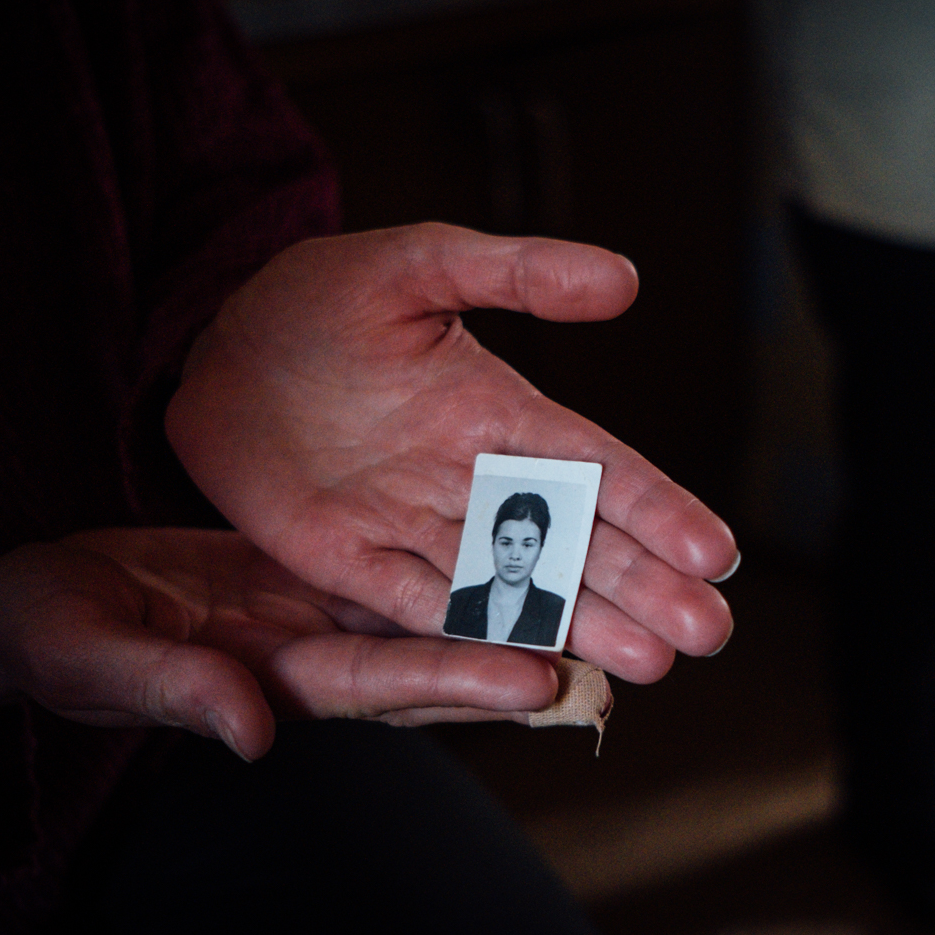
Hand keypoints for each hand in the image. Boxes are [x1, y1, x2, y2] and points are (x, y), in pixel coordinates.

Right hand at [0, 528, 563, 759]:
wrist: (40, 599)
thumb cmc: (50, 636)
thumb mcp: (93, 657)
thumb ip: (173, 689)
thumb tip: (251, 733)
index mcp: (268, 681)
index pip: (381, 686)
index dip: (459, 681)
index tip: (541, 676)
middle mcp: (314, 656)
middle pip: (438, 660)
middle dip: (525, 656)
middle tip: (613, 643)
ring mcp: (320, 617)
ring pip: (435, 614)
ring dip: (511, 610)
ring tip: (596, 594)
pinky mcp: (314, 575)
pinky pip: (402, 570)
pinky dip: (459, 562)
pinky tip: (514, 540)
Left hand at [166, 224, 737, 683]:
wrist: (221, 350)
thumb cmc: (324, 296)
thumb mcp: (418, 264)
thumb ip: (516, 274)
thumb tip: (625, 279)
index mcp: (500, 410)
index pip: (595, 466)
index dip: (656, 508)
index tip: (714, 553)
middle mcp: (474, 478)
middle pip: (572, 541)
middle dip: (641, 586)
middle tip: (708, 635)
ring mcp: (417, 525)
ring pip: (514, 586)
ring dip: (581, 625)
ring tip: (648, 667)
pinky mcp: (356, 563)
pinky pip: (426, 606)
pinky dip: (480, 638)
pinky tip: (541, 671)